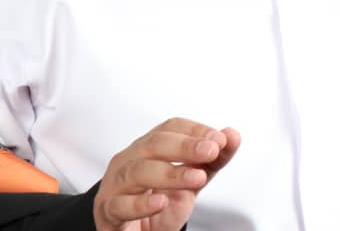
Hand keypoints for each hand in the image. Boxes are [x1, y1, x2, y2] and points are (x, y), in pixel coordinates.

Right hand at [93, 118, 240, 230]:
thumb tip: (232, 136)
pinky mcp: (108, 211)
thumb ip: (212, 160)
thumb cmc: (159, 201)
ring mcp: (115, 184)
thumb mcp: (191, 180)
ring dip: (170, 173)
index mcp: (149, 147)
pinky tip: (161, 202)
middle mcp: (130, 160)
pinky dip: (140, 204)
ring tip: (197, 178)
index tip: (219, 139)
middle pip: (154, 144)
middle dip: (185, 146)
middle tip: (212, 151)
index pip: (170, 128)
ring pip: (137, 171)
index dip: (195, 130)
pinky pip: (120, 205)